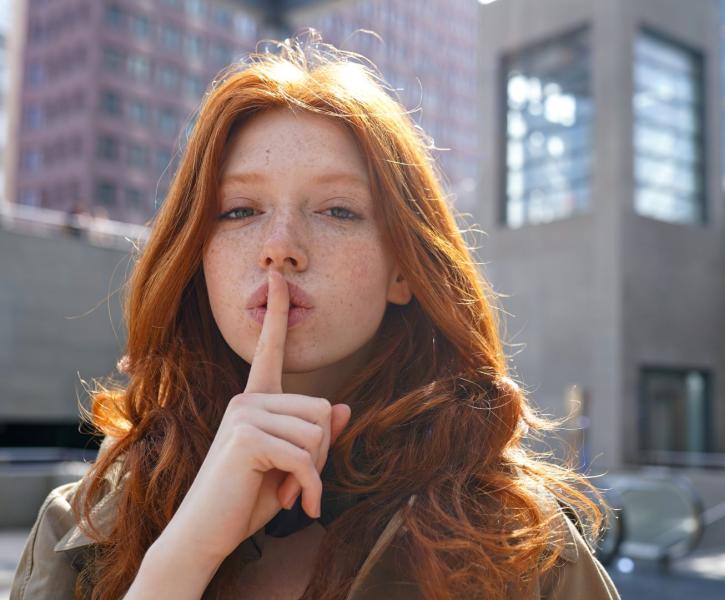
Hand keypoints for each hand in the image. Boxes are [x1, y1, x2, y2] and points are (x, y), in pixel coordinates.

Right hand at [160, 269, 350, 563]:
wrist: (205, 536)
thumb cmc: (244, 501)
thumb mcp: (290, 466)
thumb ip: (316, 437)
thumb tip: (344, 408)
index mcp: (254, 401)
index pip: (269, 350)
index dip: (276, 313)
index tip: (276, 277)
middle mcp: (246, 400)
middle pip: (322, 409)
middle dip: (322, 452)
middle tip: (295, 480)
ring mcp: (244, 415)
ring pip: (318, 431)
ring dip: (314, 471)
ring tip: (286, 490)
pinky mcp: (247, 437)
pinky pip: (306, 456)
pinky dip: (309, 487)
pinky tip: (294, 504)